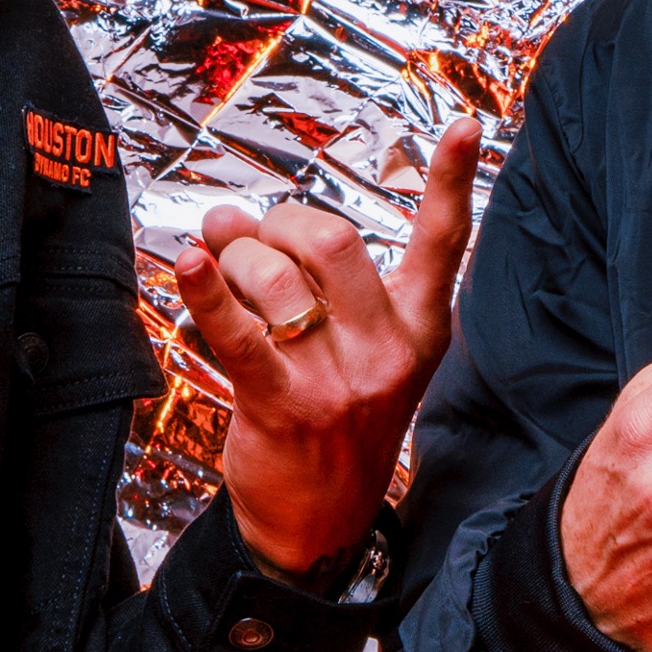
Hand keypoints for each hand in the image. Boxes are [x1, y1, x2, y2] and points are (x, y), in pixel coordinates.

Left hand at [172, 115, 486, 581]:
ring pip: (278, 277)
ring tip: (216, 269)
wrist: (317, 528)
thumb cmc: (331, 426)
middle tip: (249, 240)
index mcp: (420, 333)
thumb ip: (309, 282)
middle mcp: (388, 353)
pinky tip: (188, 264)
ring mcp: (339, 383)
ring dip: (232, 260)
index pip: (444, 244)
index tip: (463, 123)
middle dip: (278, 224)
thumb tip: (231, 216)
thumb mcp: (358, 355)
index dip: (452, 181)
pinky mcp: (286, 407)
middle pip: (333, 239)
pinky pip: (239, 332)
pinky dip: (206, 290)